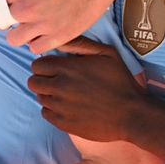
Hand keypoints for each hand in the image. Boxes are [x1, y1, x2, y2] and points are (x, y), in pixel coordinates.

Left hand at [0, 0, 113, 53]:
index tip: (1, 4)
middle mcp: (26, 9)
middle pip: (0, 24)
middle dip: (4, 20)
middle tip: (13, 16)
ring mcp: (42, 25)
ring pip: (16, 40)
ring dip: (18, 34)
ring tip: (26, 27)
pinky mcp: (59, 36)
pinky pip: (36, 48)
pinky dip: (36, 43)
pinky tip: (42, 34)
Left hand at [28, 37, 145, 142]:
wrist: (131, 114)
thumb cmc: (120, 81)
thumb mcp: (106, 53)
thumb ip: (79, 43)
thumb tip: (58, 40)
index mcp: (67, 68)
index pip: (37, 65)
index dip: (44, 65)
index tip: (54, 68)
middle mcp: (59, 87)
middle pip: (33, 81)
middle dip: (43, 79)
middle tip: (57, 81)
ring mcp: (60, 107)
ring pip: (40, 98)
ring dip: (49, 95)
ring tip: (66, 94)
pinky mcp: (63, 123)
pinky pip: (46, 114)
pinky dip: (53, 110)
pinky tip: (67, 107)